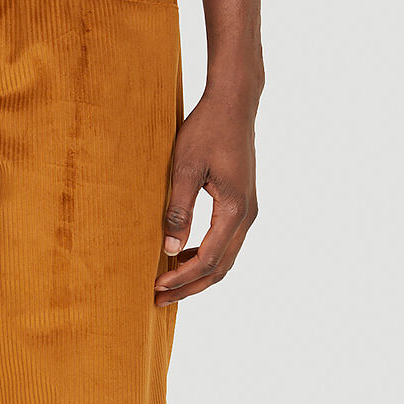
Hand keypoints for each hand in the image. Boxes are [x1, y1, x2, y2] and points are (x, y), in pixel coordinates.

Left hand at [155, 91, 258, 304]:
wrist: (234, 103)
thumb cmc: (207, 129)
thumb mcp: (185, 168)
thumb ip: (178, 210)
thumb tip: (170, 250)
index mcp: (234, 209)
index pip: (208, 259)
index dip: (182, 277)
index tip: (156, 287)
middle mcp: (247, 215)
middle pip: (220, 268)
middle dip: (189, 287)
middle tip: (159, 300)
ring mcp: (247, 211)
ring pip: (225, 259)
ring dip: (197, 275)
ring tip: (168, 284)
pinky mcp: (242, 204)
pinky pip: (225, 243)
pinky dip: (205, 257)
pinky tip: (182, 257)